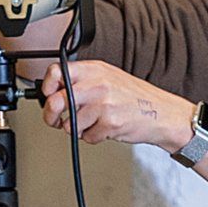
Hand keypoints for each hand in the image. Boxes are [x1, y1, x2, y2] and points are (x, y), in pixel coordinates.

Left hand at [37, 59, 194, 152]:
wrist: (161, 112)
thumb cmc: (134, 97)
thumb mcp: (108, 77)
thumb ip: (82, 81)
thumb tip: (54, 90)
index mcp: (94, 69)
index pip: (56, 72)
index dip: (46, 87)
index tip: (47, 96)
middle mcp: (97, 84)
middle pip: (56, 101)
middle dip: (51, 116)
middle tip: (55, 120)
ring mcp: (102, 104)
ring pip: (70, 123)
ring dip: (79, 129)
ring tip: (95, 122)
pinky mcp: (109, 122)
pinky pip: (87, 137)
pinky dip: (94, 137)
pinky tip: (106, 128)